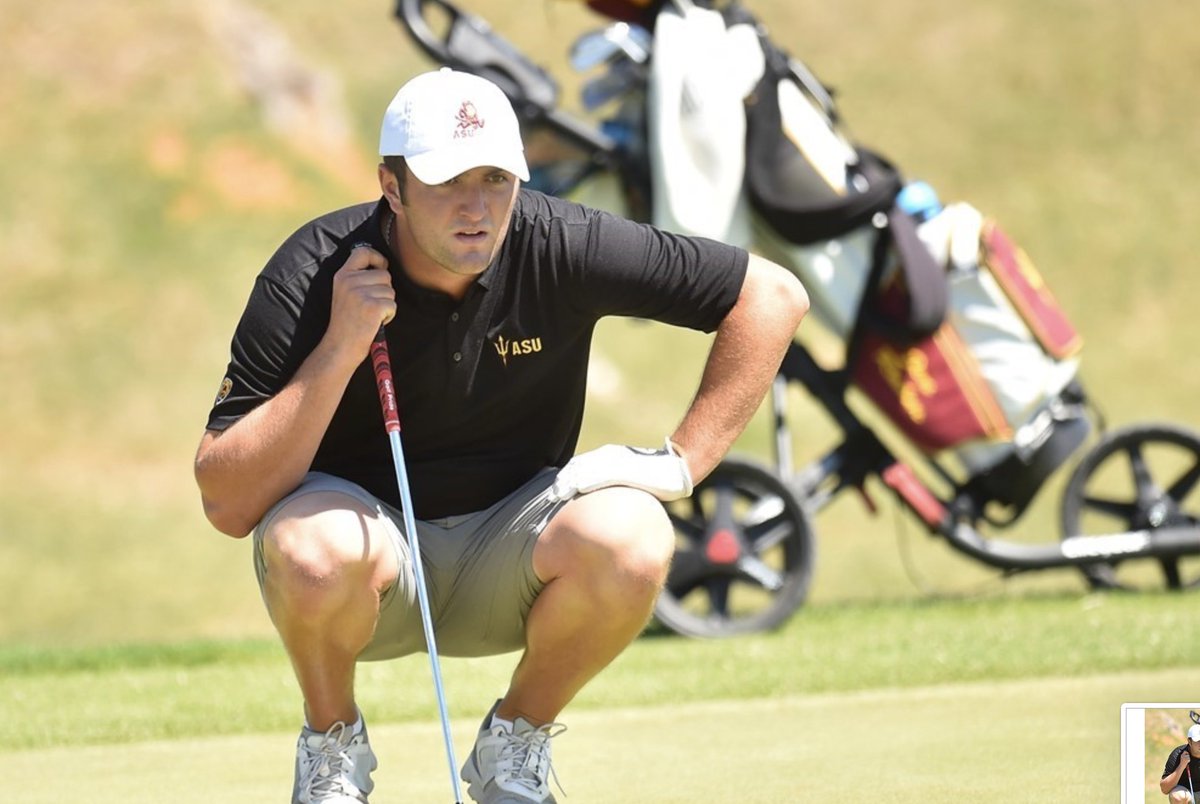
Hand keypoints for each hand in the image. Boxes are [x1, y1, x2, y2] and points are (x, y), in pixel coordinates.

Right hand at [327, 244, 395, 359]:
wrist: (340, 347)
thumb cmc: (347, 322)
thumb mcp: (345, 293)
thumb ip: (358, 278)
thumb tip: (383, 267)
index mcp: (342, 275)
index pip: (362, 252)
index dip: (378, 258)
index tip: (381, 267)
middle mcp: (349, 281)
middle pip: (385, 275)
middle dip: (384, 291)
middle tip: (370, 307)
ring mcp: (360, 294)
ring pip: (390, 291)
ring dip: (386, 305)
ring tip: (370, 316)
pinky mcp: (372, 307)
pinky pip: (393, 305)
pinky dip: (389, 316)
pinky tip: (375, 323)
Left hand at [549, 440, 692, 502]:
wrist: (674, 468)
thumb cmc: (651, 472)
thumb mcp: (626, 472)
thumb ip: (610, 479)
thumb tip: (598, 494)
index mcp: (607, 456)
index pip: (579, 465)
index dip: (565, 477)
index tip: (554, 490)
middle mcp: (609, 456)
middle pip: (578, 467)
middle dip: (563, 481)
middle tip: (550, 495)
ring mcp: (617, 462)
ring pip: (587, 470)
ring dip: (570, 482)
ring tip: (557, 494)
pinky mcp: (626, 470)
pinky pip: (602, 475)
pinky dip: (588, 480)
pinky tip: (577, 488)